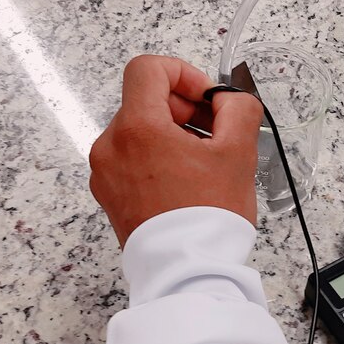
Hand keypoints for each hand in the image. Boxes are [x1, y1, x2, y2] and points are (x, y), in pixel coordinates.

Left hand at [89, 55, 262, 244]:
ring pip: (139, 131)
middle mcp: (111, 146)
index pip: (147, 69)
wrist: (186, 273)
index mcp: (137, 128)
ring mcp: (105, 172)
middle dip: (184, 109)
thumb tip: (229, 99)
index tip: (207, 100)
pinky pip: (132, 159)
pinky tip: (187, 182)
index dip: (183, 74)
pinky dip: (158, 159)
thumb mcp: (238, 152)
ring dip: (173, 135)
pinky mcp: (109, 194)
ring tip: (204, 163)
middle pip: (145, 101)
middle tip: (217, 133)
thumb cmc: (208, 217)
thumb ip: (238, 109)